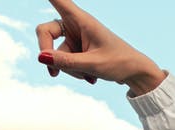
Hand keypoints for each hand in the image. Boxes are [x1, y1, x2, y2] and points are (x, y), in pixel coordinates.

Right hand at [35, 0, 165, 95]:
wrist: (134, 72)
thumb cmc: (119, 63)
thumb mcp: (92, 65)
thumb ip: (66, 62)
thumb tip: (40, 57)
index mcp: (82, 20)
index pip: (58, 0)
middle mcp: (75, 25)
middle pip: (46, 30)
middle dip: (48, 52)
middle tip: (53, 73)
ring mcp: (74, 37)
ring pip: (56, 53)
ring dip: (68, 68)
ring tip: (88, 76)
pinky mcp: (76, 49)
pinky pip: (64, 60)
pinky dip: (74, 71)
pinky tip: (90, 77)